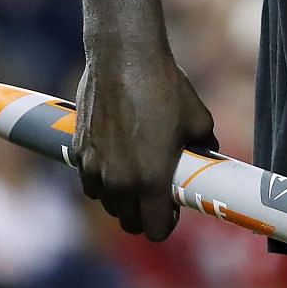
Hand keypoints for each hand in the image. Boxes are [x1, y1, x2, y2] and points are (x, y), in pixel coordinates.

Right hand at [74, 38, 217, 240]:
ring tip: (138, 173)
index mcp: (151, 180)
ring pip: (108, 203)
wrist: (123, 57)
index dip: (166, 223)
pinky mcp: (78, 151)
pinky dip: (102, 179)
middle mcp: (119, 182)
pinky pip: (90, 181)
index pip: (154, 230)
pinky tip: (117, 158)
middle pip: (129, 223)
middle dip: (145, 214)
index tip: (173, 208)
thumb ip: (204, 148)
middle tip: (158, 193)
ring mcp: (94, 168)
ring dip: (123, 197)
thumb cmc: (165, 87)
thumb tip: (208, 155)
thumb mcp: (199, 120)